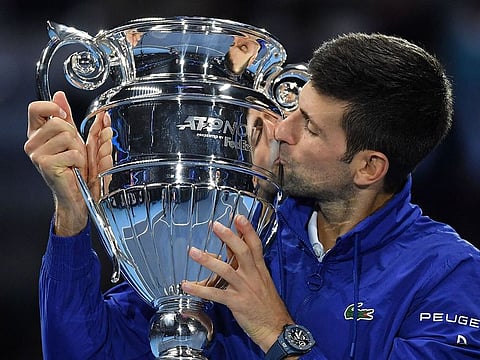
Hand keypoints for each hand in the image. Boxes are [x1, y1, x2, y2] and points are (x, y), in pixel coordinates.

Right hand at [24, 91, 111, 235]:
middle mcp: (32, 143)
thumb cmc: (74, 167)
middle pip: (59, 122)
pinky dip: (80, 161)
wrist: (76, 194)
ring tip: (74, 160)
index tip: (64, 117)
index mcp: (36, 133)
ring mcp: (36, 154)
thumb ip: (65, 116)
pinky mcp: (45, 164)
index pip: (35, 108)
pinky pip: (72, 152)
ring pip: (67, 136)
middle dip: (74, 135)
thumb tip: (59, 95)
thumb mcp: (71, 137)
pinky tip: (73, 168)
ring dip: (78, 149)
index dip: (53, 108)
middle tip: (73, 150)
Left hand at [181, 215, 293, 351]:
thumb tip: (228, 251)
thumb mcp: (261, 281)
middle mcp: (253, 276)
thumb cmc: (267, 305)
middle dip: (229, 237)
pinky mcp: (237, 303)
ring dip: (208, 260)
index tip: (238, 217)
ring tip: (193, 252)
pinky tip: (187, 285)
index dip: (247, 230)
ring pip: (226, 270)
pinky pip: (216, 294)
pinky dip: (200, 289)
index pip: (255, 245)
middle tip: (215, 225)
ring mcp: (245, 289)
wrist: (276, 328)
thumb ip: (246, 266)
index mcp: (260, 269)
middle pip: (242, 252)